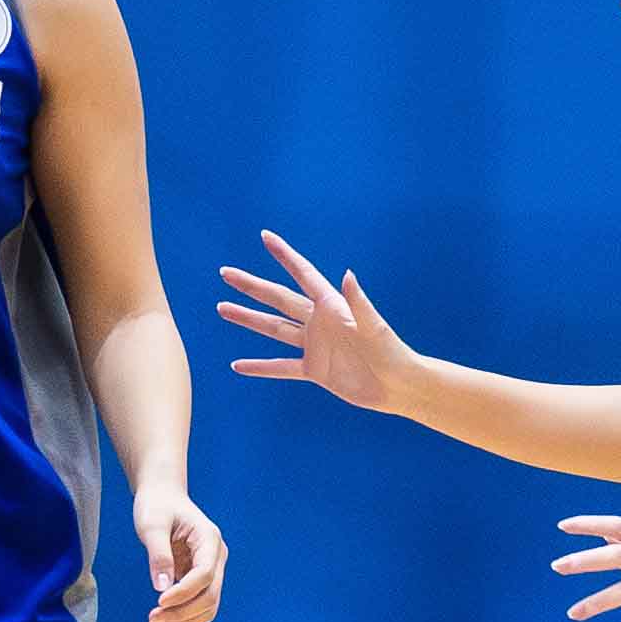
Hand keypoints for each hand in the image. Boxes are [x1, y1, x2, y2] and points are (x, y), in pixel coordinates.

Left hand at [138, 489, 227, 621]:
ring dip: (183, 620)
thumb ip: (158, 555)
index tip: (159, 602)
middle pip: (210, 596)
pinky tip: (160, 618)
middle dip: (183, 614)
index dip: (184, 592)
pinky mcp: (200, 577)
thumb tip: (162, 588)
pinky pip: (198, 603)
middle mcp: (216, 556)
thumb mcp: (152, 525)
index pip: (205, 574)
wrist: (162, 497)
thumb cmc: (157, 506)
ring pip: (208, 606)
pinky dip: (182, 616)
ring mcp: (211, 568)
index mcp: (209, 539)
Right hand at [216, 231, 414, 411]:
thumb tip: (347, 273)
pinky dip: (260, 367)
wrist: (398, 385)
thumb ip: (359, 302)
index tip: (265, 236)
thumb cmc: (392, 352)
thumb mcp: (375, 327)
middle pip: (278, 299)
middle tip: (226, 273)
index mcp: (332, 305)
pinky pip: (281, 367)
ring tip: (223, 308)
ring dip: (248, 319)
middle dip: (252, 286)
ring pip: (274, 329)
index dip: (284, 255)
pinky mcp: (314, 370)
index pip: (303, 274)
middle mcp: (319, 322)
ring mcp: (314, 346)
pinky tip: (238, 365)